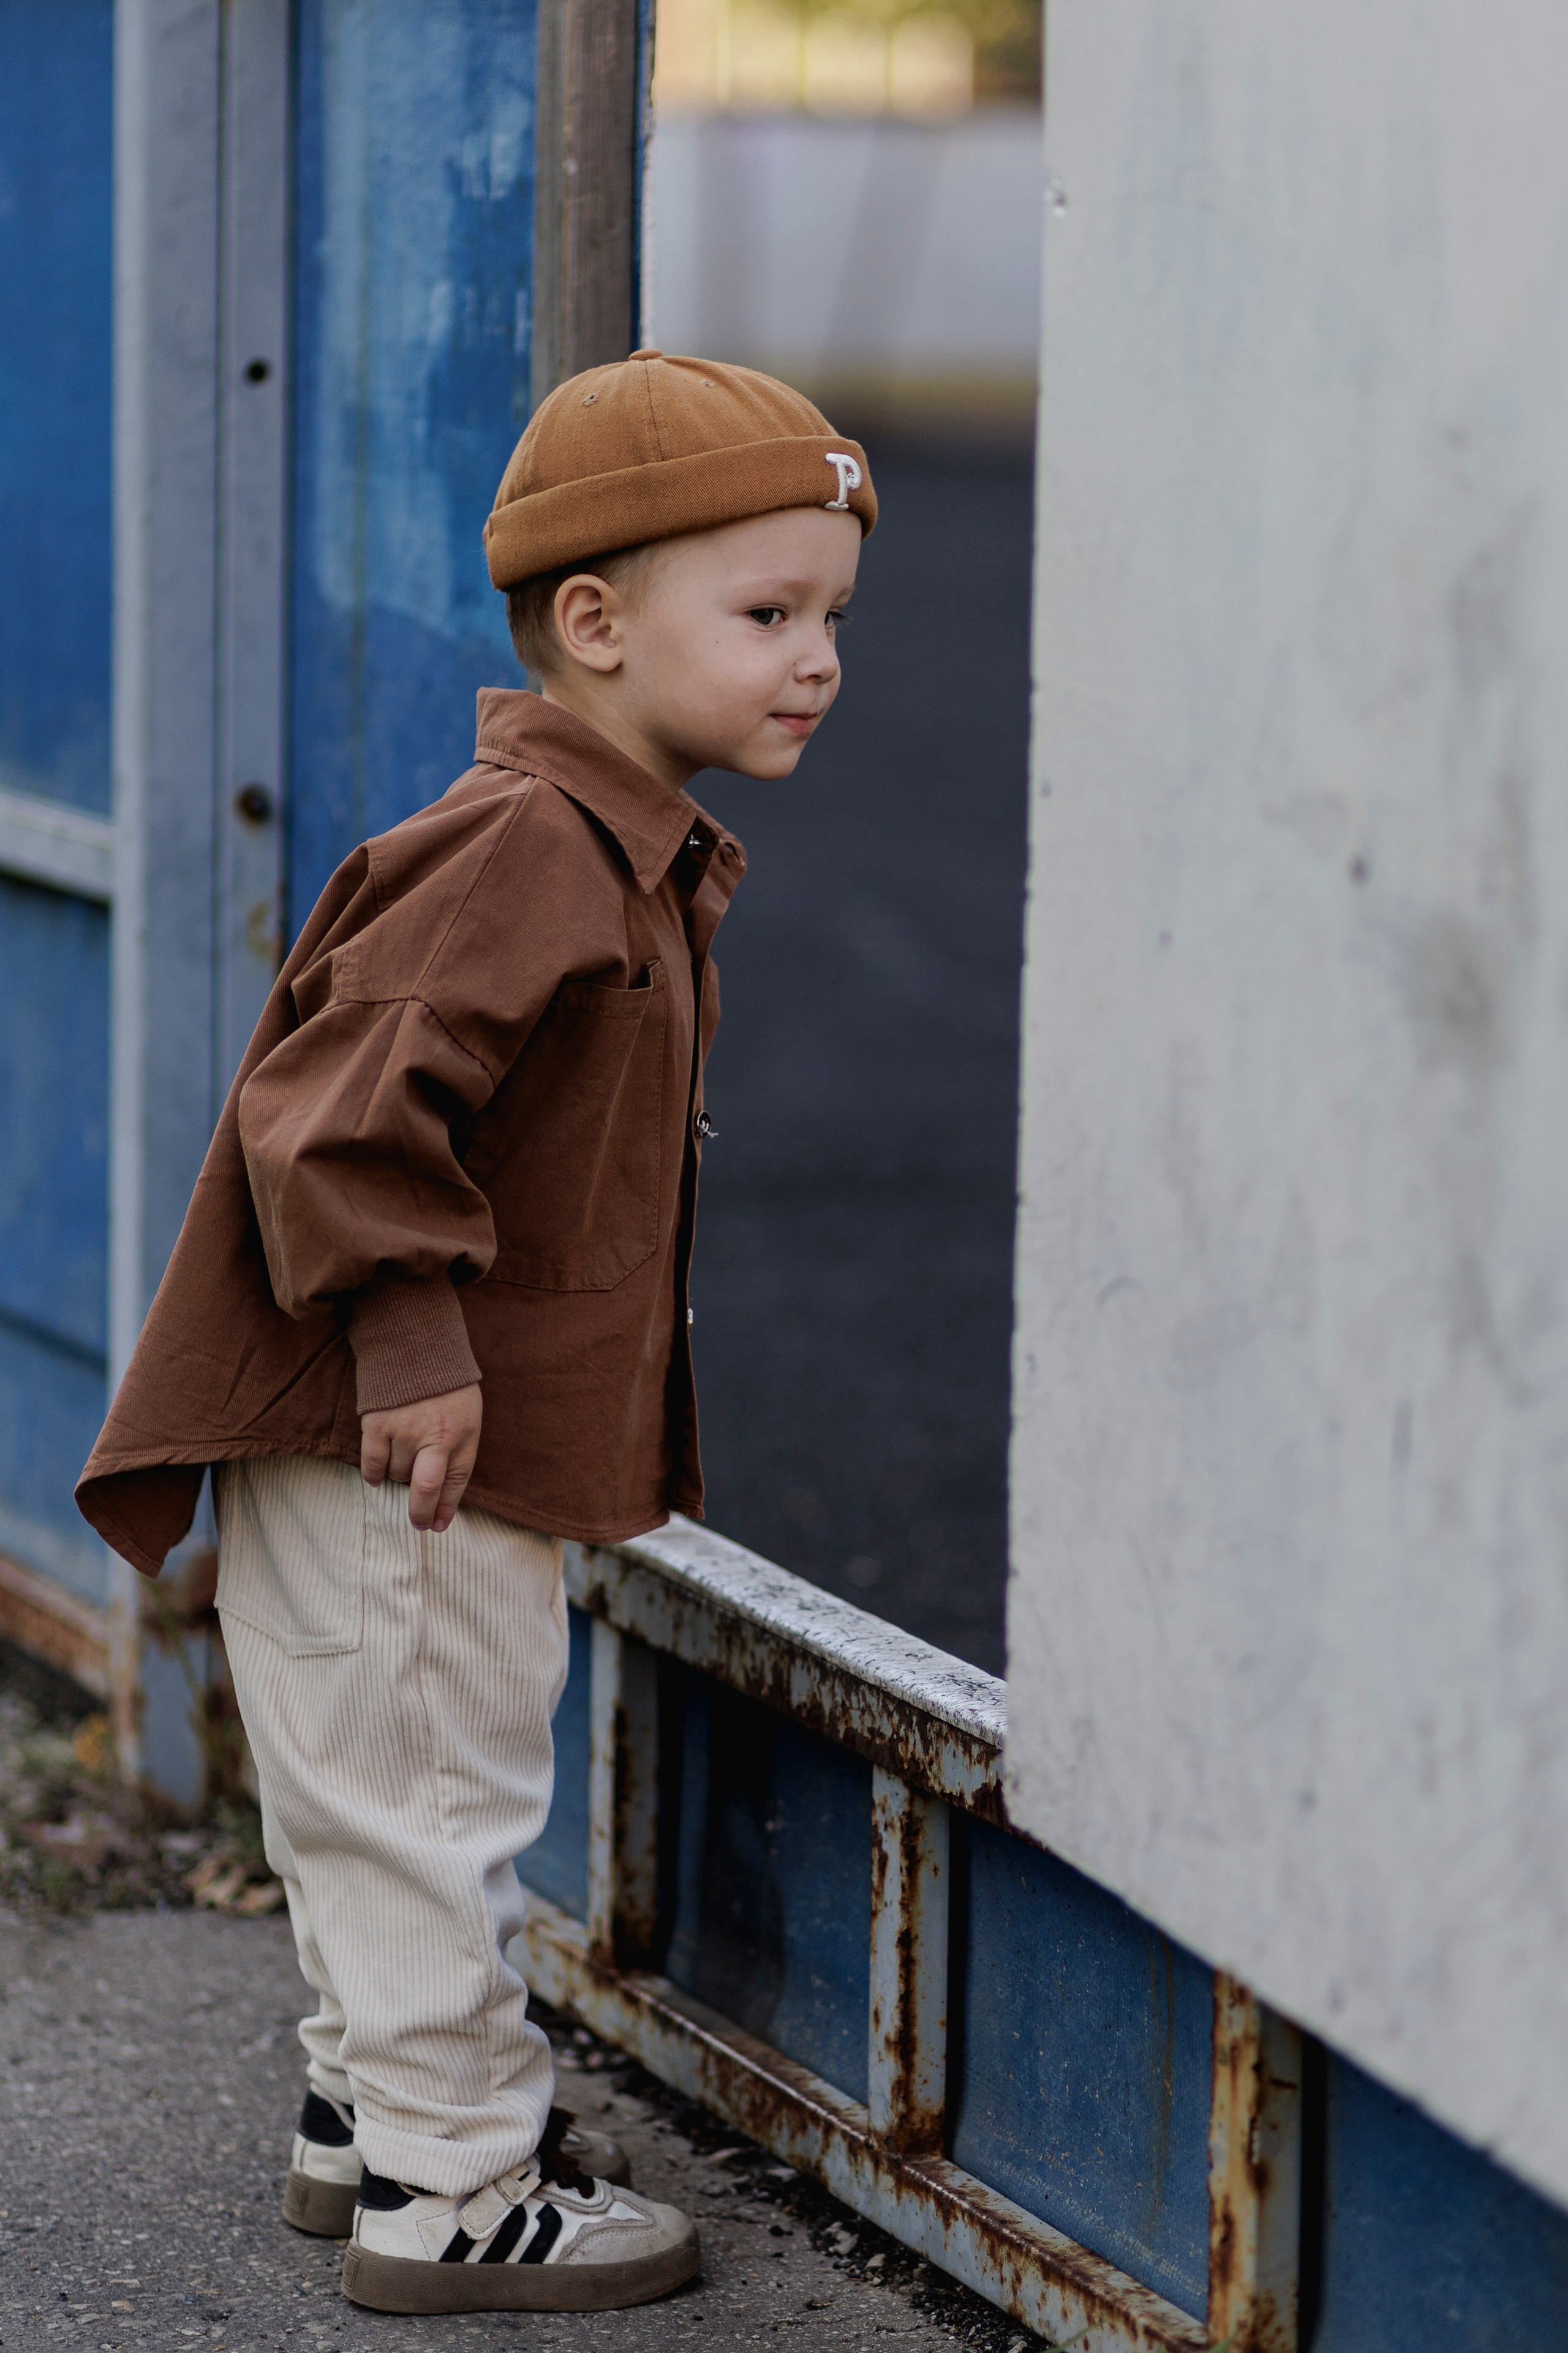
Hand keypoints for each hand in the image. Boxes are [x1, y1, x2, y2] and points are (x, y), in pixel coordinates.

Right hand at [360, 1384, 482, 1533]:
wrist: (415, 1342)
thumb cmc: (445, 1384)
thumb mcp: (467, 1416)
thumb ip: (457, 1455)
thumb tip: (442, 1507)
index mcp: (464, 1432)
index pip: (456, 1483)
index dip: (446, 1509)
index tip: (437, 1526)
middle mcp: (436, 1435)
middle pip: (425, 1489)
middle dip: (420, 1514)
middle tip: (418, 1523)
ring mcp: (405, 1430)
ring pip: (396, 1475)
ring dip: (398, 1475)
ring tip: (402, 1455)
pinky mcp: (377, 1424)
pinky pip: (372, 1465)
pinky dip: (374, 1475)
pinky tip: (377, 1474)